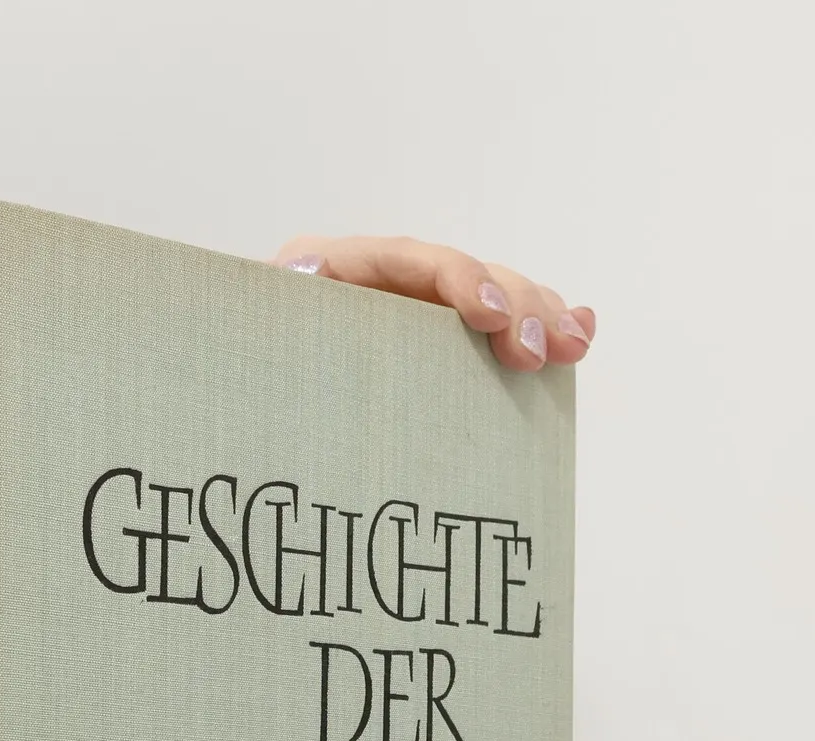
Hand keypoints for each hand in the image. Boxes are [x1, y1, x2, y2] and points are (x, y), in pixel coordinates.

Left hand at [272, 234, 593, 371]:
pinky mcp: (437, 345)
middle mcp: (378, 282)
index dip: (459, 281)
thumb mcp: (251, 350)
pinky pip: (498, 324)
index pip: (409, 258)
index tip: (490, 319)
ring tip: (572, 346)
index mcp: (329, 270)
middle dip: (513, 305)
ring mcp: (413, 312)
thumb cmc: (240, 382)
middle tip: (538, 352)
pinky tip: (577, 332)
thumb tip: (307, 271)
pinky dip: (539, 324)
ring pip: (492, 295)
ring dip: (540, 317)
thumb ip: (277, 320)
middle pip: (463, 273)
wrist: (237, 407)